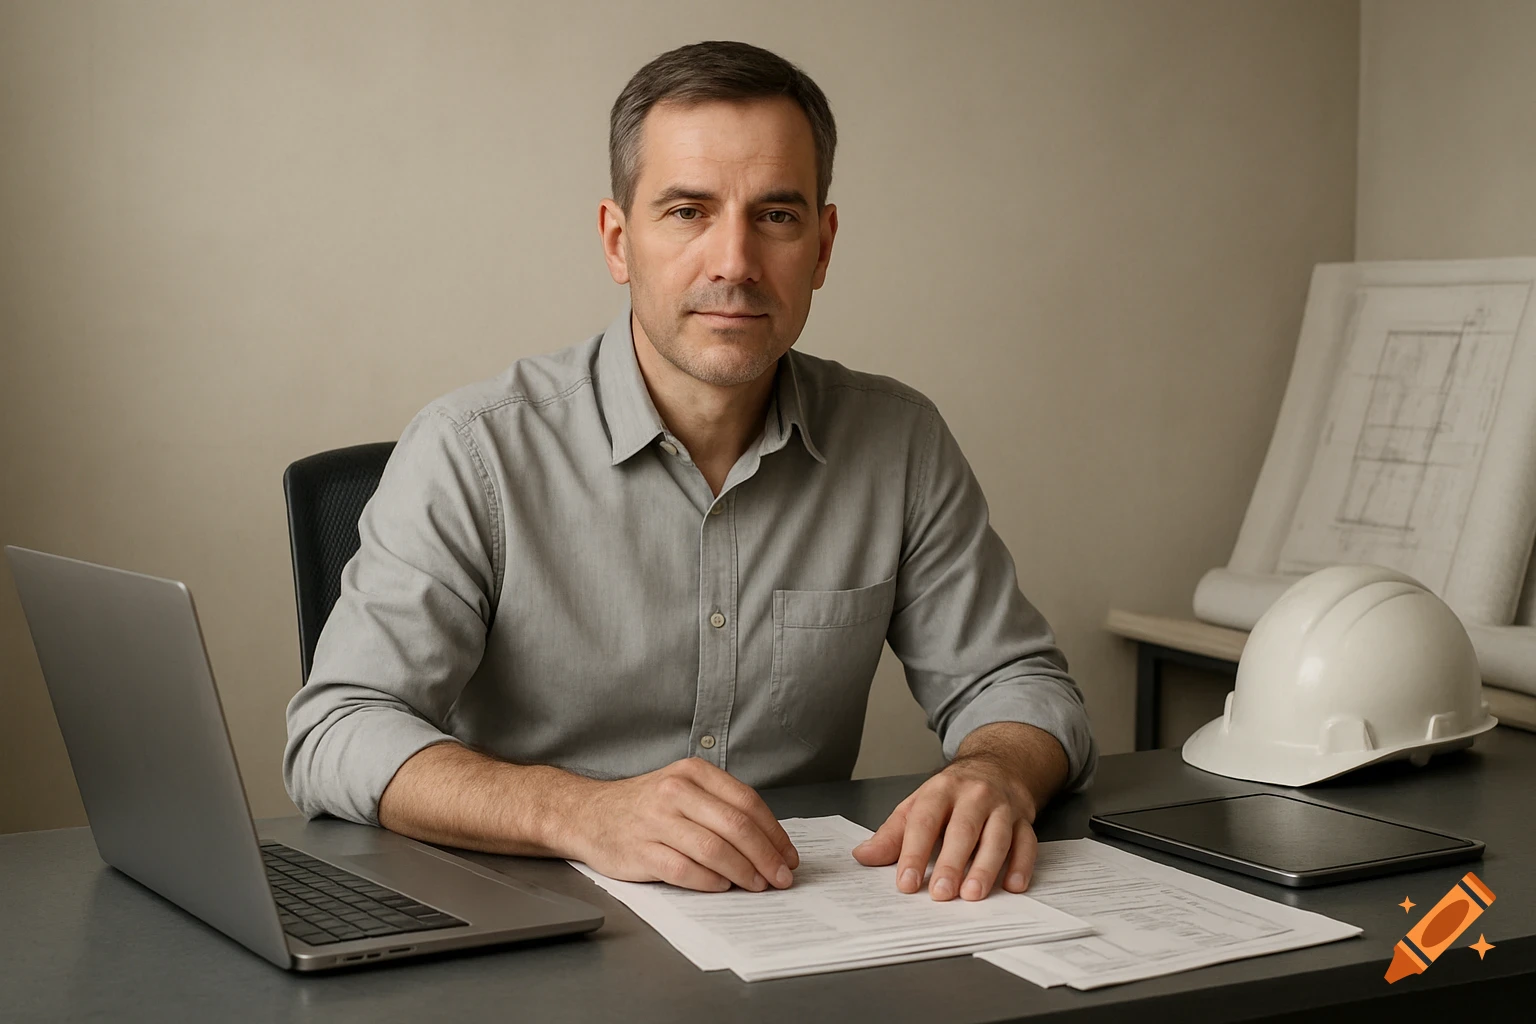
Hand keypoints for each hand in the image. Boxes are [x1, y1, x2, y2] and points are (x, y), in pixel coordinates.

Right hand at [570, 756, 799, 892]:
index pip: (747, 803)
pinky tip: (722, 887)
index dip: (774, 833)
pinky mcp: (640, 851)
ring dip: (743, 872)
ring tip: (758, 886)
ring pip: (714, 850)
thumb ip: (721, 807)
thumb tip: (769, 843)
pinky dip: (709, 882)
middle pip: (736, 826)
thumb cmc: (645, 806)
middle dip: (766, 857)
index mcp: (693, 773)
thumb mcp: (683, 788)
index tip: (788, 856)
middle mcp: (675, 792)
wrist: (588, 814)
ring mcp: (656, 821)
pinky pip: (684, 871)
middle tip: (781, 878)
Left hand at [852, 724, 1063, 900]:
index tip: (906, 882)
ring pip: (997, 838)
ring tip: (972, 894)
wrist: (998, 765)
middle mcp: (973, 796)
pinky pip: (1027, 843)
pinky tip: (1013, 885)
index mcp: (941, 790)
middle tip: (940, 894)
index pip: (924, 821)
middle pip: (962, 830)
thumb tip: (863, 856)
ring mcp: (1002, 807)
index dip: (913, 852)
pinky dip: (1022, 865)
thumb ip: (892, 834)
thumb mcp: (919, 804)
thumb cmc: (953, 792)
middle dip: (951, 863)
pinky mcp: (1024, 821)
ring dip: (986, 867)